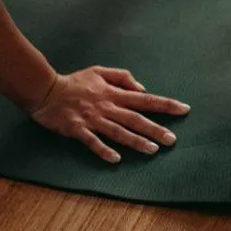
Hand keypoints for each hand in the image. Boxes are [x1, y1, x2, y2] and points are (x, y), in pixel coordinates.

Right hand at [29, 66, 190, 163]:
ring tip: (153, 150)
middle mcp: (107, 106)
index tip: (184, 110)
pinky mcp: (77, 129)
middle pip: (135, 118)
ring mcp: (92, 119)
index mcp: (113, 93)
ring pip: (118, 131)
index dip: (165, 104)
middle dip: (155, 129)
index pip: (145, 99)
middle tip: (173, 140)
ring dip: (136, 141)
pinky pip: (92, 141)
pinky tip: (116, 159)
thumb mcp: (100, 71)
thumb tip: (142, 89)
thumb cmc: (75, 81)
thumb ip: (122, 77)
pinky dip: (103, 150)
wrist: (45, 90)